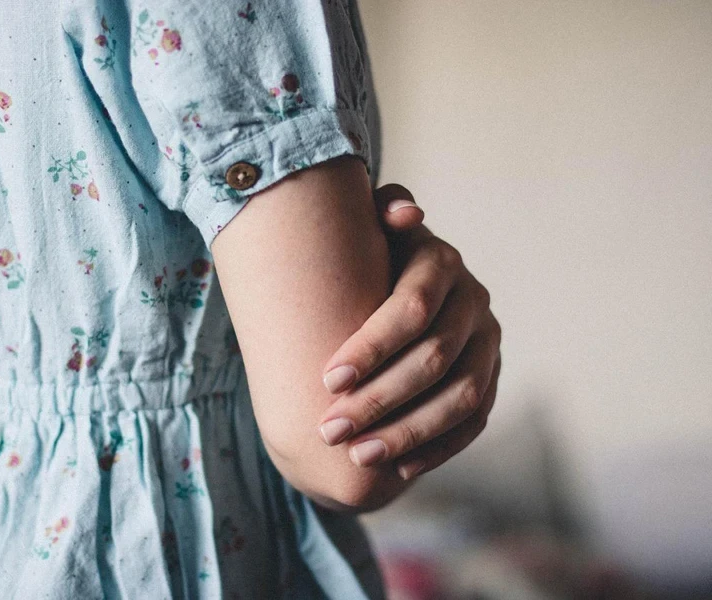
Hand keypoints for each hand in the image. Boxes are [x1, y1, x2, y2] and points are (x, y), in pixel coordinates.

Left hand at [317, 184, 501, 480]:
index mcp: (442, 262)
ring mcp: (489, 344)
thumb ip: (375, 214)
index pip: (412, 309)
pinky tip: (399, 468)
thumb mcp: (364, 232)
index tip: (326, 380)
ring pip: (460, 397)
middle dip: (378, 399)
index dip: (371, 347)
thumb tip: (403, 212)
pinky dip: (439, 447)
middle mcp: (474, 302)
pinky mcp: (492, 378)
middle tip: (328, 429)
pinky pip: (474, 421)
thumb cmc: (366, 261)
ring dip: (408, 432)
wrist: (395, 291)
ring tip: (358, 456)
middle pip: (433, 359)